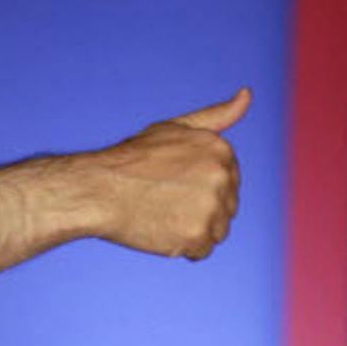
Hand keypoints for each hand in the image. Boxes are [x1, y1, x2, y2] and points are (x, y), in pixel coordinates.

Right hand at [92, 87, 247, 259]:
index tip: (176, 182)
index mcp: (221, 150)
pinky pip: (201, 251)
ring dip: (194, 230)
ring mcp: (210, 207)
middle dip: (201, 209)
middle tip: (166, 199)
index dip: (201, 187)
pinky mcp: (197, 235)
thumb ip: (217, 115)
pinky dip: (182, 247)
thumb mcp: (176, 127)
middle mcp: (221, 176)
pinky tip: (161, 229)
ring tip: (164, 214)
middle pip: (227, 208)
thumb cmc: (133, 160)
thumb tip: (247, 94)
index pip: (229, 182)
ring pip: (217, 232)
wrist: (99, 189)